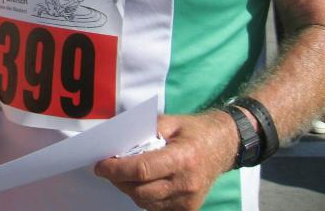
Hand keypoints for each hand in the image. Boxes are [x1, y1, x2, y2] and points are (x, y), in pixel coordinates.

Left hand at [95, 112, 235, 209]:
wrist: (224, 145)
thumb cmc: (194, 131)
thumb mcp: (169, 122)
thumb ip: (143, 131)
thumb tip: (115, 140)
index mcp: (182, 158)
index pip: (142, 170)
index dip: (116, 169)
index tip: (100, 165)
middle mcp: (187, 182)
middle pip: (140, 191)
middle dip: (118, 180)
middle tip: (107, 169)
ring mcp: (189, 199)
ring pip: (146, 202)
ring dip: (128, 189)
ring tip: (122, 175)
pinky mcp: (189, 208)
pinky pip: (157, 207)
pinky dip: (144, 197)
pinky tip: (140, 183)